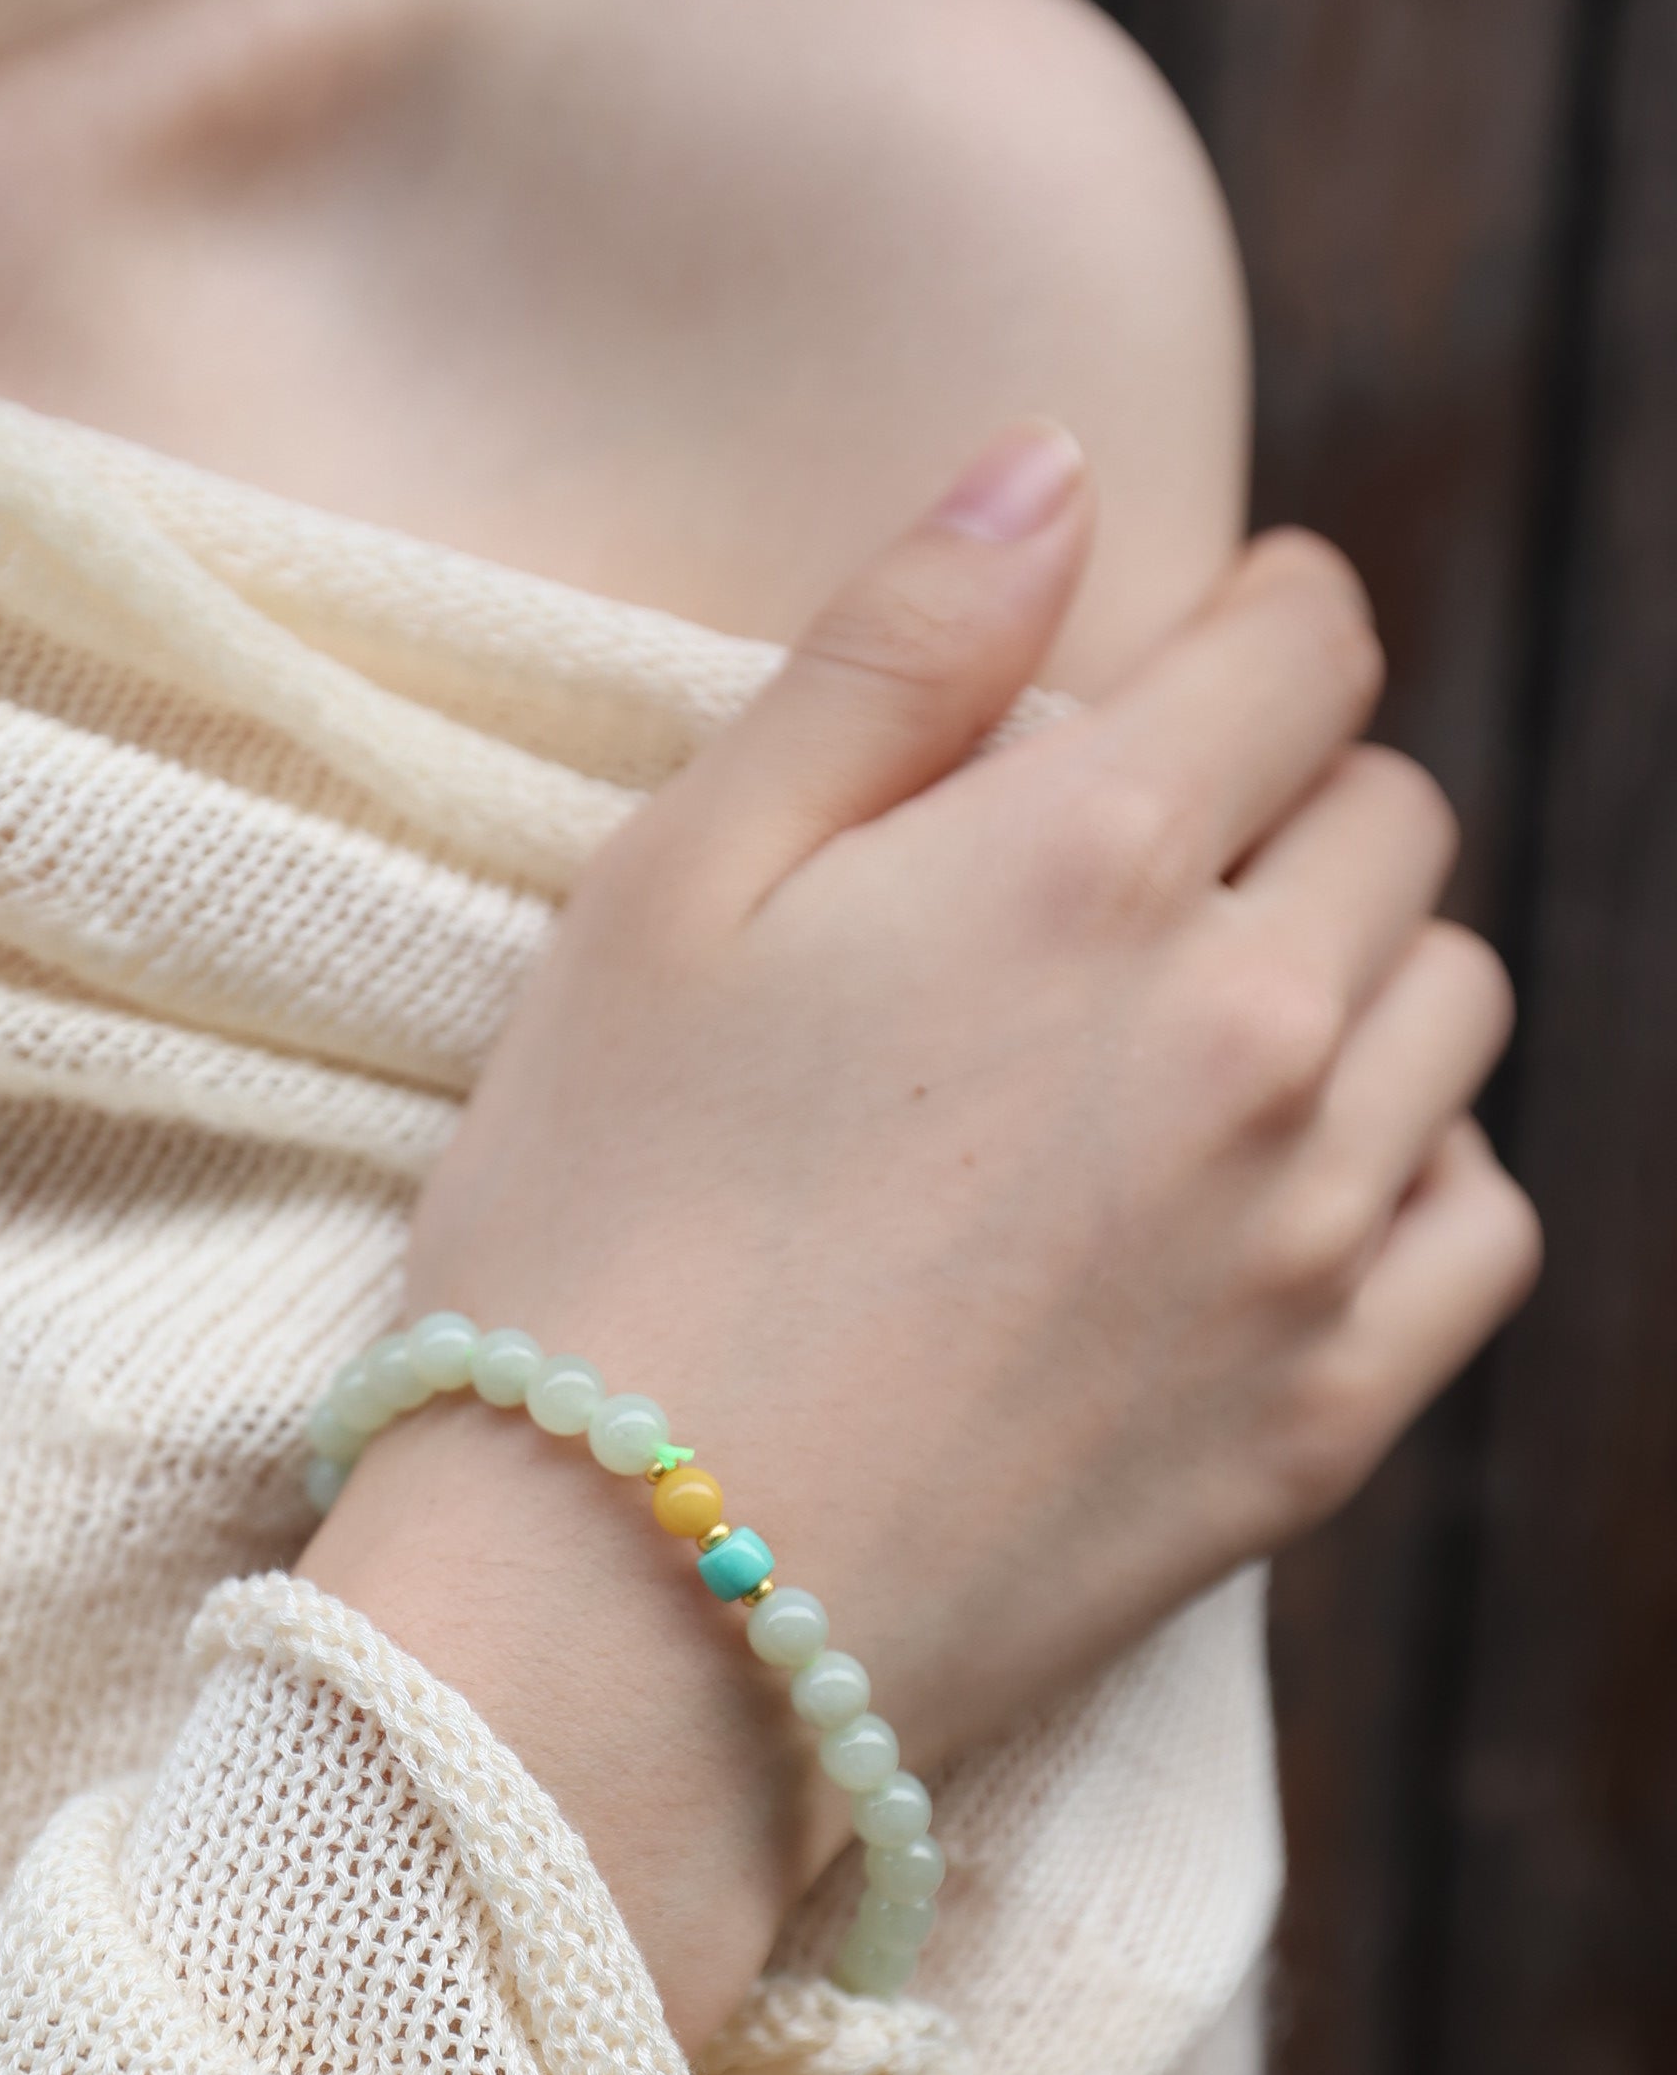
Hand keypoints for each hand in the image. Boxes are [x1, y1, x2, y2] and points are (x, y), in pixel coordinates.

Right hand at [309, 425, 1538, 2044]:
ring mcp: (1308, 1234)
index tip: (1158, 684)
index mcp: (1087, 857)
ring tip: (1187, 1042)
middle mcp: (1253, 1026)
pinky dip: (1414, 1174)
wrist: (614, 1611)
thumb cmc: (592, 1227)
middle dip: (1278, 803)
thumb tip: (1055, 464)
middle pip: (1388, 816)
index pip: (1305, 638)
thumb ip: (886, 652)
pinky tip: (1277, 1195)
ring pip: (1457, 1006)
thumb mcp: (669, 889)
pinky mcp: (1322, 1418)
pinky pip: (1482, 1224)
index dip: (1234, 632)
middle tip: (1114, 891)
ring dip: (1354, 975)